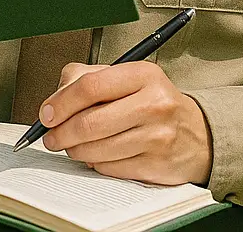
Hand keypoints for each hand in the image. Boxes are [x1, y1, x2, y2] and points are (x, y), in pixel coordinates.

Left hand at [37, 62, 212, 185]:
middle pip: (89, 123)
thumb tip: (54, 100)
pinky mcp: (154, 166)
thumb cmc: (153, 102)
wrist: (196, 134)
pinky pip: (109, 169)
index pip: (91, 86)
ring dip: (75, 151)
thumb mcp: (128, 77)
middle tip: (51, 137)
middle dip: (61, 133)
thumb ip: (89, 78)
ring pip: (96, 150)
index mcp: (143, 74)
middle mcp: (153, 104)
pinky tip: (98, 155)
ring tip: (72, 145)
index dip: (61, 102)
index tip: (46, 114)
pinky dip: (95, 164)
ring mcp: (156, 137)